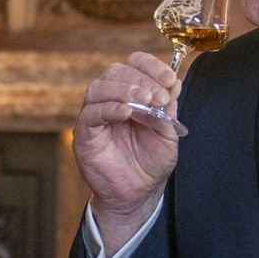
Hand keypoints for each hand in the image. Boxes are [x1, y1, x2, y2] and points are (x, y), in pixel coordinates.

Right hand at [74, 51, 181, 253]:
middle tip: (159, 97)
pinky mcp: (85, 133)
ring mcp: (94, 114)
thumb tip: (174, 82)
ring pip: (99, 88)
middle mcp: (110, 99)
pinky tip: (126, 113)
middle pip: (116, 71)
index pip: (134, 64)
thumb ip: (168, 108)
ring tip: (145, 101)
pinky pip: (91, 113)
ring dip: (125, 90)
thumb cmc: (151, 161)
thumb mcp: (167, 132)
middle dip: (141, 80)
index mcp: (131, 93)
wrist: (139, 193)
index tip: (169, 79)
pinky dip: (109, 108)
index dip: (151, 66)